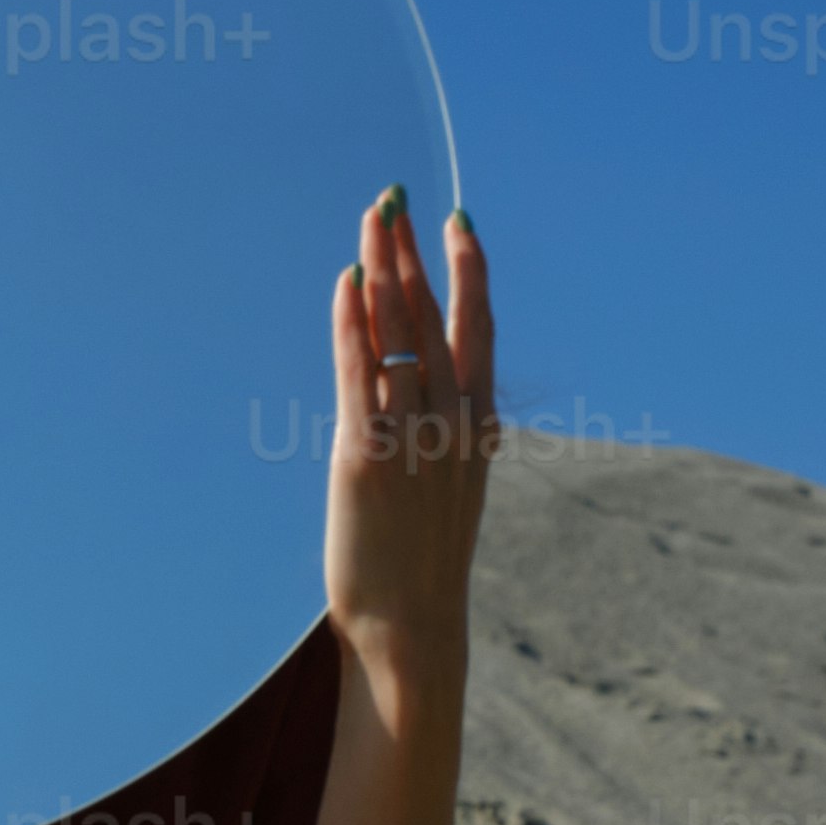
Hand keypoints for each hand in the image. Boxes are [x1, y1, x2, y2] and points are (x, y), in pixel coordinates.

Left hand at [323, 189, 494, 680]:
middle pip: (433, 316)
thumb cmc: (423, 566)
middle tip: (396, 198)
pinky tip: (346, 282)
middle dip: (414, 252)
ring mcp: (412, 436)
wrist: (413, 626)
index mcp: (478, 427)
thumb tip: (421, 396)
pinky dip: (353, 325)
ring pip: (400, 333)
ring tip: (372, 218)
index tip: (456, 221)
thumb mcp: (448, 490)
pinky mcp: (367, 455)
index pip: (479, 328)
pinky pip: (360, 373)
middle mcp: (451, 421)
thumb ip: (442, 437)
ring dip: (384, 269)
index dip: (468, 270)